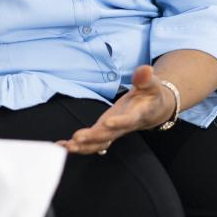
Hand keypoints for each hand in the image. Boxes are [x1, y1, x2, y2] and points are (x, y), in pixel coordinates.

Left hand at [55, 65, 174, 155]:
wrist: (153, 110)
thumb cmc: (151, 95)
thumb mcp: (151, 84)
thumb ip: (146, 78)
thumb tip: (146, 69)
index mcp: (136, 115)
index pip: (128, 120)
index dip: (119, 122)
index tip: (108, 122)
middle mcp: (123, 126)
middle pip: (109, 135)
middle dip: (93, 137)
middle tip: (77, 138)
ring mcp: (113, 131)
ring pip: (99, 143)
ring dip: (83, 146)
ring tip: (68, 146)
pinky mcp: (105, 131)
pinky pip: (92, 142)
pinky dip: (78, 145)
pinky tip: (62, 146)